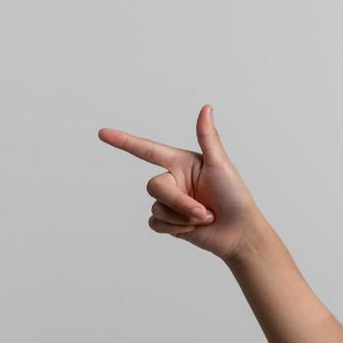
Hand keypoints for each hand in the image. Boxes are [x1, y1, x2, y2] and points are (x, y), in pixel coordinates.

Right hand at [98, 105, 265, 263]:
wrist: (240, 233)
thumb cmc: (236, 197)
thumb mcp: (222, 165)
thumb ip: (208, 138)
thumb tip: (206, 108)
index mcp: (182, 162)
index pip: (148, 150)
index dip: (124, 142)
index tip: (103, 133)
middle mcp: (174, 180)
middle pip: (154, 186)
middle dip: (178, 202)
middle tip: (203, 212)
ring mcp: (170, 202)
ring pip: (156, 207)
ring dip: (181, 217)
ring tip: (204, 218)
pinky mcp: (169, 222)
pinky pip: (155, 223)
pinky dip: (175, 228)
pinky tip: (193, 229)